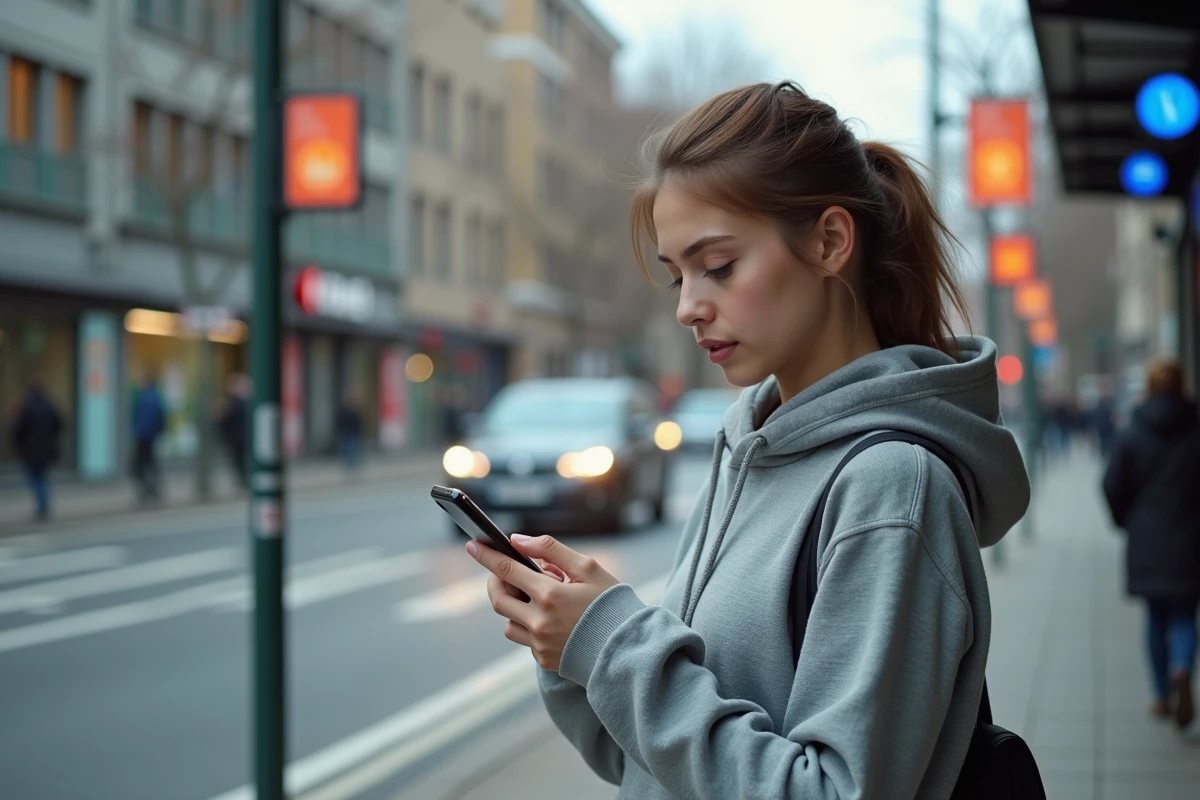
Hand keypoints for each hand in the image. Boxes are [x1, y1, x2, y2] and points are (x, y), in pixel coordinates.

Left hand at [471, 534, 619, 671]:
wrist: (629, 649)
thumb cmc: (611, 604)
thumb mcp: (588, 568)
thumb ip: (551, 550)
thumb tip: (519, 541)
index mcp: (551, 595)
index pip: (507, 570)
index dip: (487, 556)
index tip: (473, 545)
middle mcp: (540, 621)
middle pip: (499, 599)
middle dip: (496, 582)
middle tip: (503, 573)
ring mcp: (540, 644)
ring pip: (509, 622)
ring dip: (515, 606)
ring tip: (537, 598)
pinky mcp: (543, 659)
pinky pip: (525, 639)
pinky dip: (530, 625)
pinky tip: (552, 620)